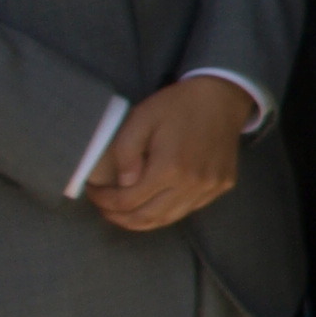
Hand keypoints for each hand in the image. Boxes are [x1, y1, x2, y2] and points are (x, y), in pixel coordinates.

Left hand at [89, 76, 255, 231]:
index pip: (127, 201)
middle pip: (147, 218)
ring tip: (124, 210)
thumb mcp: (141, 119)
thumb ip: (126, 153)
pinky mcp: (221, 186)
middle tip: (104, 206)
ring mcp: (210, 188)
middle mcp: (192, 184)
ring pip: (168, 219)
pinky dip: (166, 211)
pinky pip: (188, 209)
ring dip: (141, 219)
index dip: (104, 201)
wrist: (222, 97)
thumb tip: (123, 183)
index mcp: (169, 168)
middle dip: (118, 217)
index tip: (93, 191)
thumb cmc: (177, 105)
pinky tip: (155, 199)